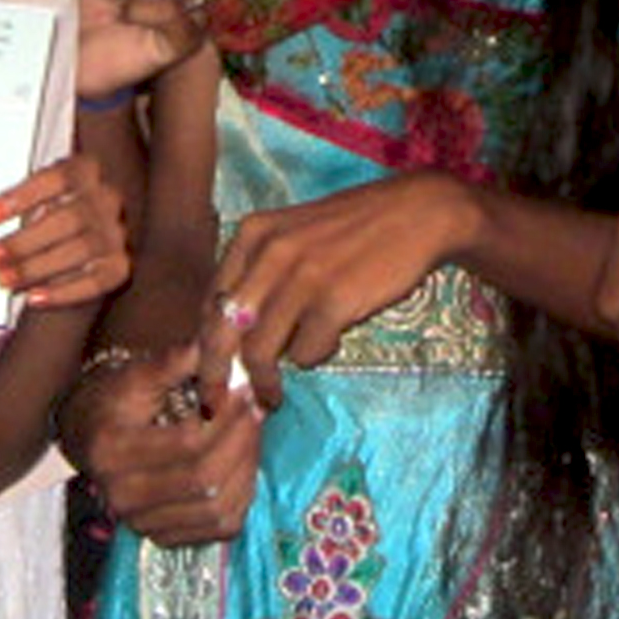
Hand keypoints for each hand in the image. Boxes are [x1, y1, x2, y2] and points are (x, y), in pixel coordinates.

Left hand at [0, 153, 129, 309]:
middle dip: (24, 241)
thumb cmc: (56, 205)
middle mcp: (107, 198)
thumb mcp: (42, 192)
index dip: (22, 196)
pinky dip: (63, 292)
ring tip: (3, 279)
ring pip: (81, 250)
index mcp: (86, 169)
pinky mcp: (120, 264)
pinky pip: (96, 282)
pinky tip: (34, 297)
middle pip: (69, 219)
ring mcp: (117, 232)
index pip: (58, 178)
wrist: (91, 227)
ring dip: (37, 267)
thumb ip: (22, 203)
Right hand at [58, 345, 264, 546]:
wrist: (86, 435)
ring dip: (247, 470)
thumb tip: (216, 345)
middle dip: (242, 442)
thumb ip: (174, 361)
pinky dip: (241, 499)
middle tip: (256, 411)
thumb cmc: (114, 399)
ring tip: (252, 435)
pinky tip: (243, 467)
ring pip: (217, 509)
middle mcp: (122, 496)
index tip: (247, 391)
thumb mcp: (136, 373)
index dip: (227, 417)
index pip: (188, 442)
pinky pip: (218, 529)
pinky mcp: (160, 537)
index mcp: (113, 450)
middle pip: (205, 480)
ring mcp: (140, 523)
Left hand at [198, 171, 478, 407]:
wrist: (416, 214)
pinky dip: (312, 358)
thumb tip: (229, 337)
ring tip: (274, 395)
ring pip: (259, 351)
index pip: (209, 302)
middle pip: (221, 331)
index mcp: (252, 234)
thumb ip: (259, 275)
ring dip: (265, 382)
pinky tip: (329, 343)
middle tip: (215, 404)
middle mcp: (269, 253)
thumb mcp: (293, 236)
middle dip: (214, 376)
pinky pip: (306, 353)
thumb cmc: (354, 230)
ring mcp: (301, 277)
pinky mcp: (334, 300)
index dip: (202, 346)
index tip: (206, 374)